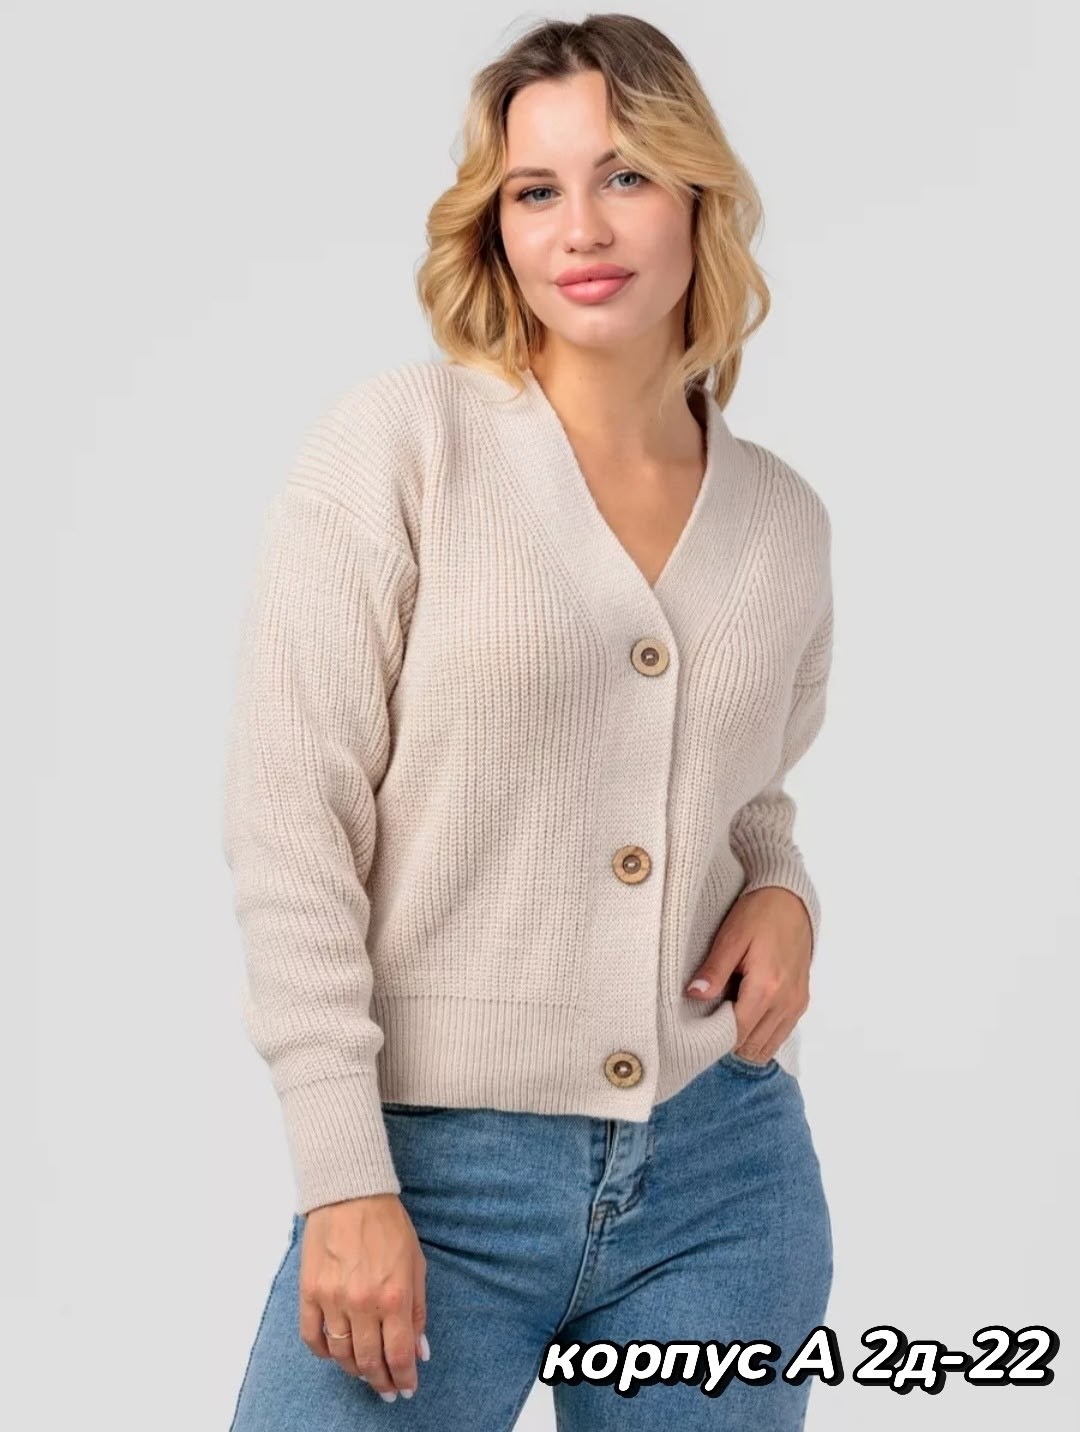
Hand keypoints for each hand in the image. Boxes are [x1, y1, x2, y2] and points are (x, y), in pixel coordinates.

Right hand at [299, 1194, 428, 1400]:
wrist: (350, 1193)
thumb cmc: (388, 1224)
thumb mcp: (416, 1263)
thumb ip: (418, 1311)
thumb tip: (420, 1351)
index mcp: (393, 1295)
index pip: (398, 1354)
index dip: (404, 1378)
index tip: (406, 1388)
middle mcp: (362, 1303)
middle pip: (369, 1361)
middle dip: (381, 1381)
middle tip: (387, 1389)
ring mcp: (332, 1299)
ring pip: (341, 1355)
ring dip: (355, 1370)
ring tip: (365, 1372)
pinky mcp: (309, 1292)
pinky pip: (312, 1337)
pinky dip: (324, 1352)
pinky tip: (335, 1353)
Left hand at [683, 887, 811, 1060]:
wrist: (791, 899)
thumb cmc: (759, 913)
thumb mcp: (731, 937)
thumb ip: (714, 969)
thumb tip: (693, 994)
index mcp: (767, 987)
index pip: (738, 1032)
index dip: (715, 1034)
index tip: (698, 1025)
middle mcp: (786, 1002)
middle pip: (752, 1045)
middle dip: (729, 1039)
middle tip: (711, 1018)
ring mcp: (797, 1004)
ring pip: (768, 1046)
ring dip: (746, 1039)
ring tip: (728, 1015)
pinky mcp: (801, 1001)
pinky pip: (780, 1033)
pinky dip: (762, 1033)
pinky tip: (746, 1012)